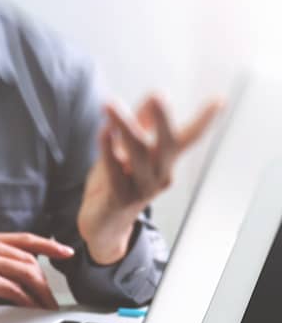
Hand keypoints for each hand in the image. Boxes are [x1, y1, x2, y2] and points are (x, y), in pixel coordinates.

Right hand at [0, 231, 74, 313]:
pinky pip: (13, 288)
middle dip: (45, 281)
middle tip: (51, 300)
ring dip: (39, 293)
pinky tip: (28, 309)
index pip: (25, 239)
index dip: (49, 246)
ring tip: (44, 308)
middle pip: (30, 259)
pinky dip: (25, 300)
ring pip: (26, 272)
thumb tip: (17, 278)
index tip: (67, 253)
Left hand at [78, 95, 221, 263]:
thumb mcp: (128, 152)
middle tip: (158, 95)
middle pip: (166, 145)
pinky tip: (103, 131)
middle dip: (163, 120)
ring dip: (124, 126)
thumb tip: (153, 95)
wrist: (102, 227)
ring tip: (110, 105)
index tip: (220, 100)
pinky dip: (108, 150)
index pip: (188, 139)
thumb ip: (139, 125)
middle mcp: (159, 176)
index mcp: (165, 163)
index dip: (204, 121)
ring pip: (137, 154)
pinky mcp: (120, 199)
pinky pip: (115, 172)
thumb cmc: (116, 184)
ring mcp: (141, 189)